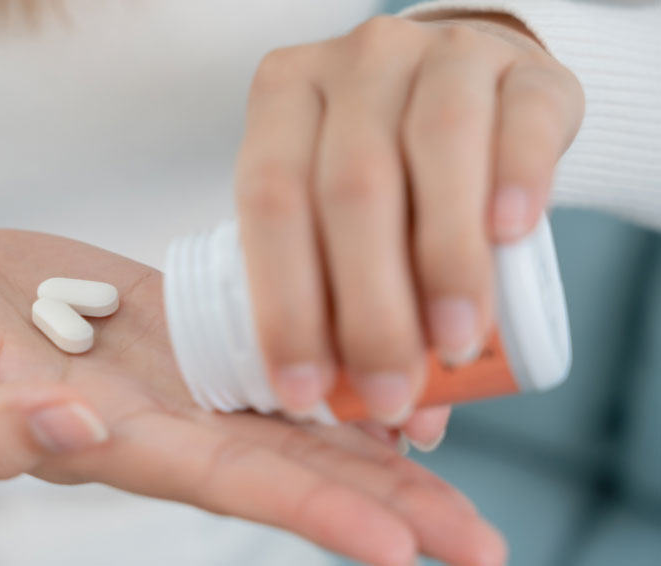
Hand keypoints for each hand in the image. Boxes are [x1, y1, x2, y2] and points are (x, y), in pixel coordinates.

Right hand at [0, 230, 505, 564]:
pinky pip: (268, 353)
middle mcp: (160, 419)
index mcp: (107, 440)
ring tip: (460, 479)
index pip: (228, 485)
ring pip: (292, 418)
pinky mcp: (176, 323)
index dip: (312, 513)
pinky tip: (389, 384)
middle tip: (480, 543)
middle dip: (383, 506)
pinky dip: (331, 369)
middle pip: (288, 469)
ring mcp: (174, 374)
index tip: (402, 546)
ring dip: (376, 448)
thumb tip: (64, 431)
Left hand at [235, 13, 583, 444]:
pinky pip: (516, 125)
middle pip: (350, 189)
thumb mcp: (342, 214)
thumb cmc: (389, 166)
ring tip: (454, 345)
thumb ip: (348, 300)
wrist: (469, 86)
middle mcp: (353, 64)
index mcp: (284, 97)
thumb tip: (392, 426)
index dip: (283, 304)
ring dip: (443, 263)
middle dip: (368, 307)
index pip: (269, 201)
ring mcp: (437, 53)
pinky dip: (513, 185)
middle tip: (388, 390)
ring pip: (433, 152)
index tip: (305, 392)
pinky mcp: (519, 67)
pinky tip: (510, 239)